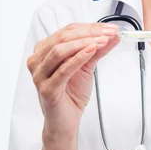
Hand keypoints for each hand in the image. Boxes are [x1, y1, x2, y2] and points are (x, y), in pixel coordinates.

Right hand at [27, 22, 118, 140]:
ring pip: (60, 50)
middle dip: (89, 33)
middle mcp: (38, 61)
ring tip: (102, 40)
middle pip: (63, 38)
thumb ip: (98, 50)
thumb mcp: (87, 67)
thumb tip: (113, 35)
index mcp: (44, 51)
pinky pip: (63, 70)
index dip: (90, 27)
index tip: (110, 28)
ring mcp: (39, 75)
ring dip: (84, 43)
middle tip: (109, 33)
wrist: (65, 122)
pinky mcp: (47, 89)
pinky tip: (91, 51)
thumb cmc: (71, 94)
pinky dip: (78, 58)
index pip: (67, 31)